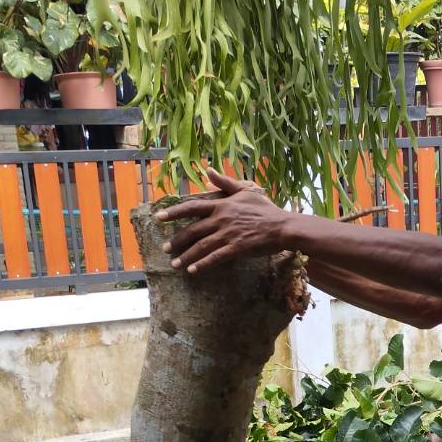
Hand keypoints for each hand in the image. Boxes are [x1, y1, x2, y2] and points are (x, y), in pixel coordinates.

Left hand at [156, 168, 288, 271]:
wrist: (283, 227)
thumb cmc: (266, 210)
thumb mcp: (245, 191)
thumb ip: (225, 182)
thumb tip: (208, 170)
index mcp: (222, 205)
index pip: (192, 207)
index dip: (174, 212)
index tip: (159, 217)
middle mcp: (221, 219)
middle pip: (193, 230)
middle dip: (177, 241)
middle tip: (165, 248)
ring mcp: (228, 234)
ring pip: (201, 246)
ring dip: (186, 256)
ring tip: (174, 264)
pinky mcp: (236, 248)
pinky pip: (215, 258)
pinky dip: (202, 264)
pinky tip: (192, 270)